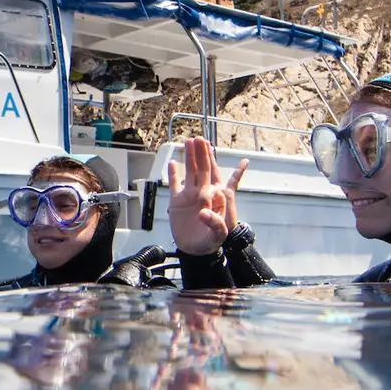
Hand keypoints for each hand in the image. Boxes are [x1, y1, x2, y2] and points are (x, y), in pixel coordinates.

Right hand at [167, 136, 247, 255]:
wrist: (195, 250)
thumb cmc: (210, 241)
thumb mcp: (218, 234)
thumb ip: (215, 223)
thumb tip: (204, 212)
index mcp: (215, 198)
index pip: (215, 181)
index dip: (212, 174)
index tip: (208, 167)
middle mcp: (202, 193)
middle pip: (203, 169)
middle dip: (202, 154)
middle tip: (200, 139)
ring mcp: (189, 196)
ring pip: (190, 172)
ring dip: (190, 157)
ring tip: (189, 142)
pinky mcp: (177, 202)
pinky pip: (174, 184)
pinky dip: (173, 174)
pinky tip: (171, 162)